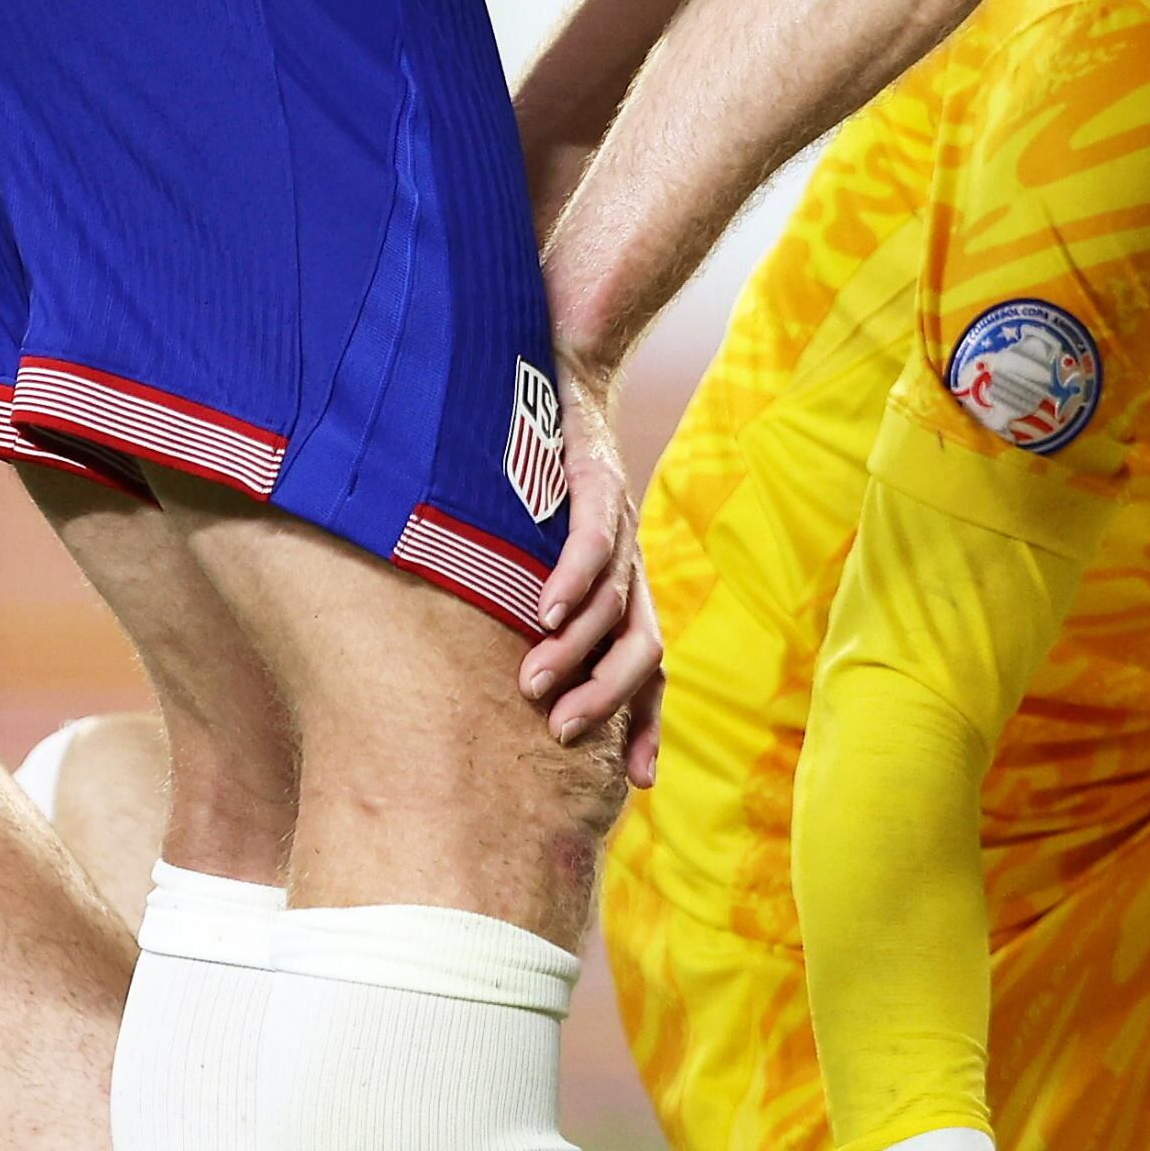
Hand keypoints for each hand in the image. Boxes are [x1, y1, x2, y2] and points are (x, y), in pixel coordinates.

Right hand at [519, 360, 662, 780]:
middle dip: (606, 699)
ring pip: (614, 604)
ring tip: (533, 685)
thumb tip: (500, 671)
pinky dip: (573, 580)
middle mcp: (633, 564)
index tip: (639, 784)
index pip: (649, 669)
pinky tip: (545, 612)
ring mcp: (621, 525)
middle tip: (557, 734)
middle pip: (643, 650)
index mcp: (626, 587)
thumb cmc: (540, 468)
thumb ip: (534, 606)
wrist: (561, 366)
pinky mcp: (596, 481)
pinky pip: (594, 542)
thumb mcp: (537, 548)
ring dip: (575, 648)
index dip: (646, 722)